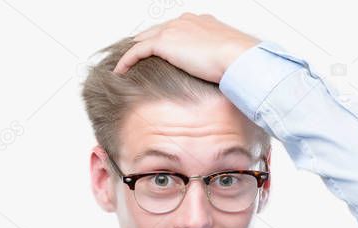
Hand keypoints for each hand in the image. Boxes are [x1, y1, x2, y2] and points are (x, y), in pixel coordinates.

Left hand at [111, 13, 259, 83]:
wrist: (238, 57)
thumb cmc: (238, 61)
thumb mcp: (226, 59)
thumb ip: (216, 61)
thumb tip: (217, 76)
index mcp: (200, 22)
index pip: (174, 29)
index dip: (163, 41)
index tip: (156, 53)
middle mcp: (184, 21)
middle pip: (156, 31)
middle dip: (144, 43)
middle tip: (133, 58)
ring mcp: (173, 30)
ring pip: (144, 39)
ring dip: (132, 53)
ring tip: (123, 65)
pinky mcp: (164, 42)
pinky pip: (137, 51)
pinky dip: (127, 61)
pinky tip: (120, 72)